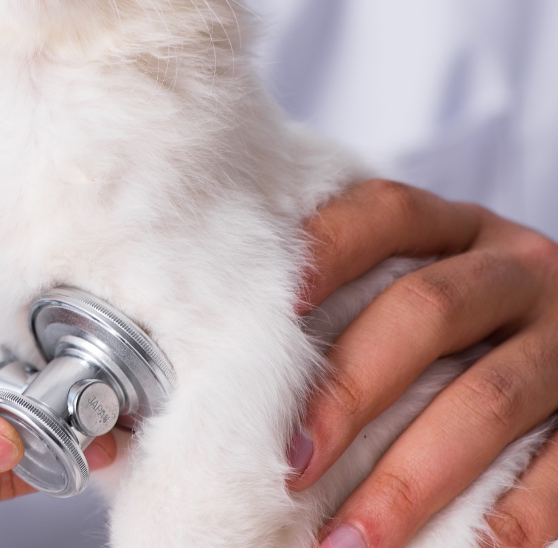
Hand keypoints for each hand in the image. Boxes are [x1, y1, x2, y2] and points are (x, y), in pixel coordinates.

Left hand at [288, 180, 557, 547]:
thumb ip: (342, 305)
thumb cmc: (455, 325)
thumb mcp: (413, 285)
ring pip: (487, 401)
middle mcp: (516, 272)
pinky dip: (507, 520)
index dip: (327, 250)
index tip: (272, 309)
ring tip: (347, 542)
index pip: (386, 213)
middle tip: (291, 463)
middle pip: (426, 310)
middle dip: (350, 391)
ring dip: (410, 481)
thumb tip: (211, 378)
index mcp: (456, 230)